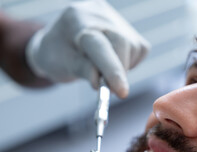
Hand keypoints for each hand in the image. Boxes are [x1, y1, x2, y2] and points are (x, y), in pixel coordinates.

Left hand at [26, 0, 149, 97]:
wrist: (60, 42)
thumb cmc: (57, 54)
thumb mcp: (60, 64)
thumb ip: (81, 70)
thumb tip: (100, 81)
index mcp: (76, 20)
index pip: (99, 45)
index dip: (112, 70)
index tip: (122, 92)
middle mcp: (98, 14)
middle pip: (120, 44)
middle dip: (118, 72)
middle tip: (113, 91)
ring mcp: (115, 19)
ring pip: (133, 49)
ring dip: (122, 68)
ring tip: (103, 69)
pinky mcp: (129, 28)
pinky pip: (139, 50)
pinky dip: (129, 62)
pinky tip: (113, 61)